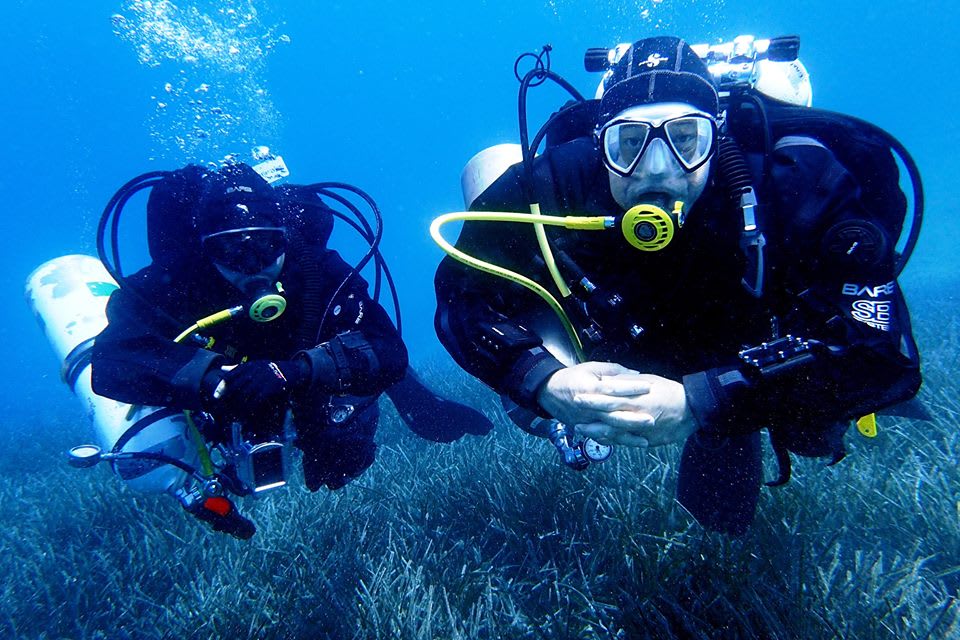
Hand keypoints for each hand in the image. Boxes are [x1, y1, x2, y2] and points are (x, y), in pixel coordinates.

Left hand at [215, 360, 303, 416]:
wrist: (287, 370)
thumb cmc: (268, 367)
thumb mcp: (252, 364)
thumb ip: (236, 367)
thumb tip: (221, 369)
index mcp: (246, 367)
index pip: (229, 377)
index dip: (221, 387)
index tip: (216, 396)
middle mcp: (251, 374)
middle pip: (233, 387)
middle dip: (224, 398)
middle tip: (219, 407)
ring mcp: (258, 382)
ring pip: (242, 396)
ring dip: (235, 405)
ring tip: (230, 412)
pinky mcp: (265, 390)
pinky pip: (253, 401)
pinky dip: (247, 408)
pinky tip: (244, 412)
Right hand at [536, 361, 654, 446]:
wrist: (549, 392)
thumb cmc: (572, 377)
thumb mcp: (591, 368)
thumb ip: (614, 371)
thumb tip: (635, 374)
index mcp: (590, 388)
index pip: (614, 388)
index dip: (631, 387)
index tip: (649, 386)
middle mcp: (588, 407)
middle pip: (612, 414)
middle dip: (632, 418)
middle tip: (651, 419)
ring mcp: (586, 420)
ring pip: (608, 430)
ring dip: (627, 436)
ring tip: (645, 439)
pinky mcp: (585, 429)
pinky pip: (602, 438)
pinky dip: (617, 442)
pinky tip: (630, 444)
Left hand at [574, 374, 697, 447]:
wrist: (692, 410)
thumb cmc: (670, 392)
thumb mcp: (648, 380)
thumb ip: (627, 383)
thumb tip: (608, 381)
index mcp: (636, 398)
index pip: (610, 398)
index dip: (592, 399)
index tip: (577, 396)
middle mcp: (636, 415)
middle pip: (608, 417)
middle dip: (590, 419)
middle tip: (573, 419)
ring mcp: (641, 430)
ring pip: (615, 433)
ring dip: (597, 432)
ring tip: (582, 430)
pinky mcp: (647, 440)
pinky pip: (626, 442)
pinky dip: (612, 440)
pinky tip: (601, 439)